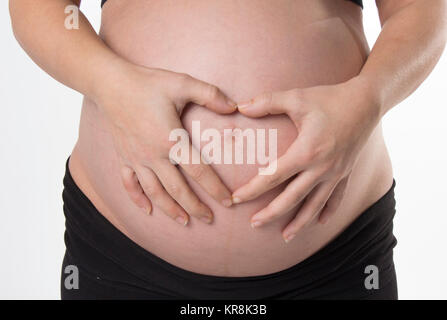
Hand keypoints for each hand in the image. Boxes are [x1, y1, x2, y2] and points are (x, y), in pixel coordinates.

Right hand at [95, 62, 235, 225]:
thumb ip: (210, 95)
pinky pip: (130, 184)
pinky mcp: (123, 157)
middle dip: (195, 207)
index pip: (199, 171)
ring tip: (184, 221)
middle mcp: (154, 155)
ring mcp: (137, 159)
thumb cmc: (148, 83)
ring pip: (155, 192)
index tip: (227, 202)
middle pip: (178, 189)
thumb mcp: (182, 83)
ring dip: (170, 209)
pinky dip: (138, 199)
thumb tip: (235, 107)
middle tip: (209, 219)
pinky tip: (147, 210)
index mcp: (171, 140)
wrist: (110, 83)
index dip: (215, 189)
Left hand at [233, 78, 379, 241]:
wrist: (367, 101)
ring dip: (299, 222)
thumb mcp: (296, 97)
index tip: (236, 199)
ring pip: (314, 205)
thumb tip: (240, 106)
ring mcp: (335, 173)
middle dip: (271, 213)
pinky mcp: (346, 172)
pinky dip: (327, 211)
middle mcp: (321, 168)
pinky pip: (336, 198)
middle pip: (291, 198)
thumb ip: (267, 102)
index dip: (252, 189)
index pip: (272, 177)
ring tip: (285, 237)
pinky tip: (319, 222)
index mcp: (306, 152)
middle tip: (254, 224)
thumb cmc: (330, 98)